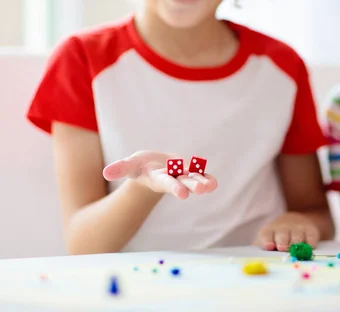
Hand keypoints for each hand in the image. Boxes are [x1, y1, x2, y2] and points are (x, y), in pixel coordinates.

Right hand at [102, 151, 217, 199]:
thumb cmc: (139, 167)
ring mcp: (182, 176)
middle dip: (193, 185)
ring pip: (194, 179)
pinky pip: (200, 174)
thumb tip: (106, 173)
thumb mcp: (129, 165)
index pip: (167, 183)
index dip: (175, 187)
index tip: (184, 195)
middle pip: (184, 182)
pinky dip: (206, 177)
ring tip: (210, 186)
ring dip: (202, 182)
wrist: (152, 167)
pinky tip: (213, 183)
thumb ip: (119, 168)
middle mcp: (172, 179)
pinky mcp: (189, 171)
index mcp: (158, 179)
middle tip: (202, 189)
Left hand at [254, 212, 319, 251]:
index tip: (268, 246)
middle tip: (282, 248)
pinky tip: (309, 248)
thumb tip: (253, 263)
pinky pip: (311, 237)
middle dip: (282, 241)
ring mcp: (297, 228)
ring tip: (295, 250)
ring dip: (296, 243)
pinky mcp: (310, 230)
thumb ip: (260, 251)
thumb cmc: (277, 237)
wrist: (295, 220)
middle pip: (282, 234)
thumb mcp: (267, 240)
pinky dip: (310, 243)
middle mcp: (283, 228)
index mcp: (270, 231)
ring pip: (297, 236)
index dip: (267, 240)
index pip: (266, 235)